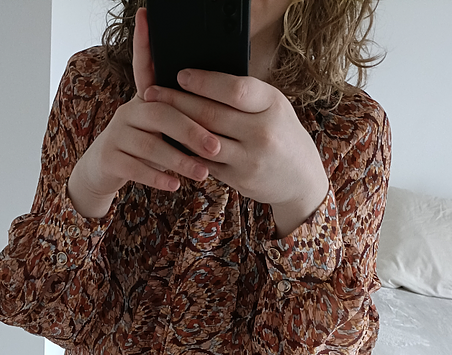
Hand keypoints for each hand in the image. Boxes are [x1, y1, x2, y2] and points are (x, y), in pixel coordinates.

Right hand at [68, 9, 221, 217]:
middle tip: (215, 147)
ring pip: (149, 145)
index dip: (144, 42)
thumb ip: (180, 118)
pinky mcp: (110, 158)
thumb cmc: (143, 149)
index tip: (145, 16)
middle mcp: (128, 112)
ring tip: (201, 172)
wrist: (103, 171)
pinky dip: (157, 177)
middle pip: (160, 113)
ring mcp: (116, 135)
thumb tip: (218, 113)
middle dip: (190, 130)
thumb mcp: (160, 130)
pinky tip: (174, 184)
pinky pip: (135, 167)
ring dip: (179, 160)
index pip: (145, 67)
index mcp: (144, 100)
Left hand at [143, 69, 329, 236]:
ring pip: (204, 142)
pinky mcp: (240, 180)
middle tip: (153, 94)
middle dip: (178, 103)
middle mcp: (262, 132)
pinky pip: (206, 163)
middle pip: (211, 115)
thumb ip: (244, 96)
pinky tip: (170, 142)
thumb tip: (201, 80)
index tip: (180, 75)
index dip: (204, 82)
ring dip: (176, 130)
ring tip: (155, 118)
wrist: (300, 177)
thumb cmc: (281, 133)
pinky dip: (186, 153)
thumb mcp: (273, 107)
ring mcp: (251, 159)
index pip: (233, 89)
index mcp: (272, 104)